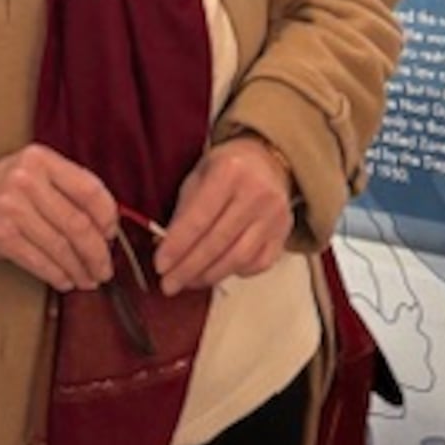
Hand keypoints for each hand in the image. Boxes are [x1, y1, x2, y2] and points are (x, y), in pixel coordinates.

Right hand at [0, 144, 116, 292]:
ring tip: (89, 279)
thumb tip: (104, 223)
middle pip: (78, 223)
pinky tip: (66, 281)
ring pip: (62, 246)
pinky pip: (40, 262)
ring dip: (80, 269)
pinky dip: (58, 275)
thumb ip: (62, 187)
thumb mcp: (27, 172)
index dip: (108, 217)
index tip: (112, 235)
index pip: (90, 189)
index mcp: (40, 158)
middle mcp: (27, 180)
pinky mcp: (0, 235)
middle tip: (105, 269)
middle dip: (98, 253)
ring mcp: (12, 208)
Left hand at [155, 138, 294, 295]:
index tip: (160, 266)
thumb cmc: (226, 169)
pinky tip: (218, 272)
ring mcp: (274, 215)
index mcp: (230, 171)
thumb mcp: (198, 176)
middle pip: (218, 242)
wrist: (267, 161)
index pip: (199, 218)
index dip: (177, 246)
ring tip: (188, 282)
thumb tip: (166, 250)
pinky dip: (235, 273)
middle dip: (188, 268)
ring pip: (238, 258)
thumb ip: (183, 211)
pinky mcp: (284, 232)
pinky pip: (258, 263)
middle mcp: (257, 193)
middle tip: (169, 284)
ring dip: (209, 275)